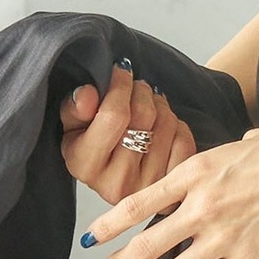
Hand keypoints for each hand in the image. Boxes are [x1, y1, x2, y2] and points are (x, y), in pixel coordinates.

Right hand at [59, 58, 196, 206]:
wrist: (119, 175)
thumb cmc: (97, 145)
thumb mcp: (75, 127)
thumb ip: (75, 108)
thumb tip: (87, 93)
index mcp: (85, 166)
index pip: (113, 116)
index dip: (120, 85)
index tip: (121, 72)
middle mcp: (115, 183)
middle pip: (143, 114)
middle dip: (141, 91)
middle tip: (136, 89)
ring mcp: (147, 186)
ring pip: (166, 122)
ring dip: (159, 105)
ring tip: (149, 107)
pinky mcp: (172, 182)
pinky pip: (184, 138)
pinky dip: (177, 125)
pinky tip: (162, 128)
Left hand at [79, 121, 258, 258]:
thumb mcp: (244, 141)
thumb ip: (221, 158)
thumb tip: (220, 165)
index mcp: (197, 171)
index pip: (140, 202)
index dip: (110, 223)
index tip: (92, 237)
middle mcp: (201, 206)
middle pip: (147, 245)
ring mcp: (223, 236)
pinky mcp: (247, 258)